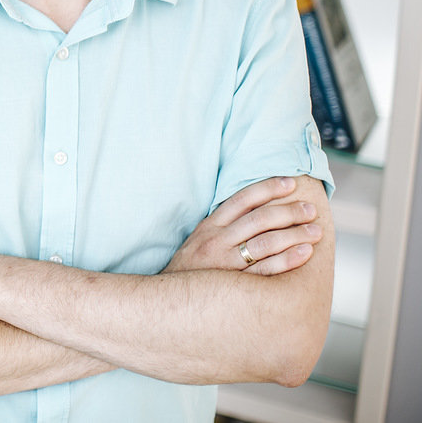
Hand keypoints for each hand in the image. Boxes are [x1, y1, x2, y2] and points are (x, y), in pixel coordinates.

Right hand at [163, 177, 321, 276]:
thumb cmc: (190, 271)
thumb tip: (252, 210)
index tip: (290, 183)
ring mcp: (225, 263)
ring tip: (315, 231)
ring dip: (295, 234)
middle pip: (259, 219)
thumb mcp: (198, 241)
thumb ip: (222, 226)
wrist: (169, 302)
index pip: (241, 199)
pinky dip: (288, 259)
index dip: (267, 188)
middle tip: (310, 209)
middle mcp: (217, 241)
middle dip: (289, 211)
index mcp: (209, 226)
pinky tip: (305, 253)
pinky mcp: (234, 285)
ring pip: (266, 242)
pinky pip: (266, 270)